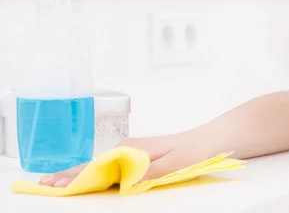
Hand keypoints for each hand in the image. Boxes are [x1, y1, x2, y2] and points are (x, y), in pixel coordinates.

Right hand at [39, 132, 200, 186]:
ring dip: (77, 175)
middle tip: (45, 184)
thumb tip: (125, 181)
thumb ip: (148, 172)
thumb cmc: (191, 151)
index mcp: (131, 149)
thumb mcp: (172, 164)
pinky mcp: (135, 158)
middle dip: (69, 175)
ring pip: (98, 166)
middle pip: (93, 164)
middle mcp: (126, 149)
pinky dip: (93, 174)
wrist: (206, 141)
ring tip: (55, 183)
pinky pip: (109, 167)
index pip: (97, 165)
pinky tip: (83, 179)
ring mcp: (129, 153)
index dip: (76, 176)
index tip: (56, 183)